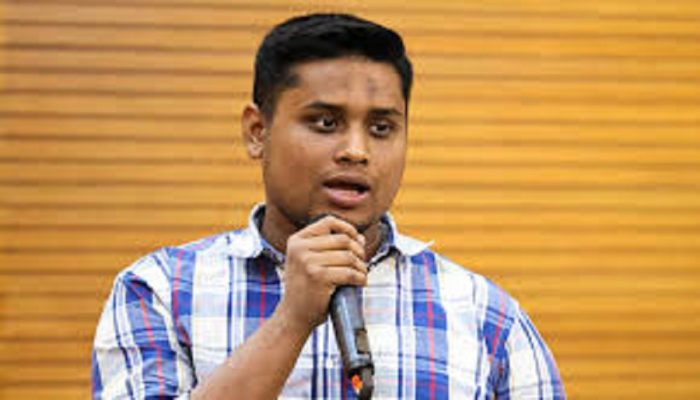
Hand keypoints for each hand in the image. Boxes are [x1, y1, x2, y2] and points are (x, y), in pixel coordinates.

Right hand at [275, 215, 366, 330]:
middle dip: (358, 251)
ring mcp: (307, 262)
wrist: (293, 315)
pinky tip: (359, 282)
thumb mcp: (310, 262)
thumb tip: (360, 237)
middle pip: (343, 239)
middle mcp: (300, 248)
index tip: (356, 241)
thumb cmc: (306, 288)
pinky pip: (349, 272)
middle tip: (361, 263)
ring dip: (361, 266)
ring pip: (348, 256)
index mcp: (297, 240)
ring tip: (360, 274)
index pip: (329, 222)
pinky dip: (360, 278)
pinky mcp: (318, 277)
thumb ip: (332, 247)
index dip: (348, 228)